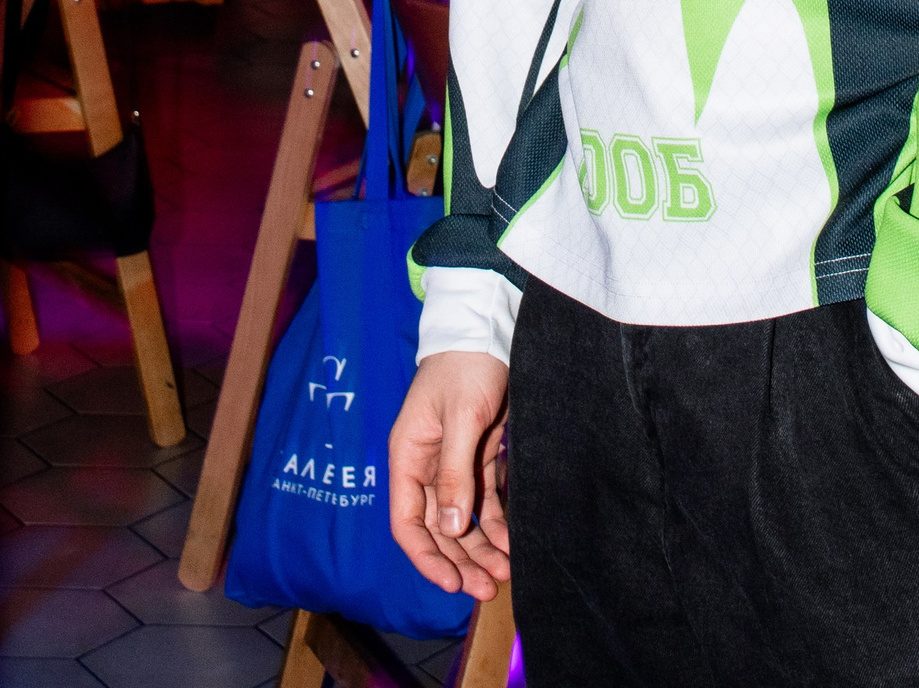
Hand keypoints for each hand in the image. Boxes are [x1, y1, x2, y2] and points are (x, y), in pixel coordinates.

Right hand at [389, 349, 509, 600]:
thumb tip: (447, 528)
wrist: (487, 329)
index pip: (407, 523)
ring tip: (503, 575)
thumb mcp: (461, 418)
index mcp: (408, 457)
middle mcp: (425, 467)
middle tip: (488, 589)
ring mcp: (451, 465)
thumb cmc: (465, 366)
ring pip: (461, 521)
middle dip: (460, 561)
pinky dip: (494, 525)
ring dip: (479, 549)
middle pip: (437, 529)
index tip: (452, 583)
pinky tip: (510, 545)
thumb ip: (454, 474)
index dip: (427, 557)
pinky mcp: (477, 458)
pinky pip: (482, 502)